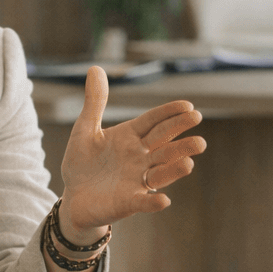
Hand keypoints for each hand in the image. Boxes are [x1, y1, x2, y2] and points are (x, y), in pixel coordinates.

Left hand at [58, 66, 205, 239]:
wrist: (74, 198)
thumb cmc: (82, 163)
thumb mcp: (85, 130)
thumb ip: (94, 103)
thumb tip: (95, 68)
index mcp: (131, 137)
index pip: (154, 123)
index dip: (170, 114)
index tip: (188, 106)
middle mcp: (140, 158)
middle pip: (164, 146)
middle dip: (181, 137)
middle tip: (198, 125)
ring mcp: (137, 181)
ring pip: (161, 173)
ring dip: (175, 168)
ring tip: (189, 162)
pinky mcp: (128, 203)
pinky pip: (143, 202)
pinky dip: (153, 202)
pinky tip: (163, 200)